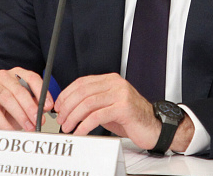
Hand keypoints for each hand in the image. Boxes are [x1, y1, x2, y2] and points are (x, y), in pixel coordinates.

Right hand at [0, 67, 51, 130]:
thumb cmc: (6, 109)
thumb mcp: (23, 105)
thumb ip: (34, 104)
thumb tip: (44, 110)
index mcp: (17, 73)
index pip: (32, 78)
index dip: (42, 92)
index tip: (48, 106)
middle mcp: (4, 76)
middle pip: (20, 90)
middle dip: (31, 107)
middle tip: (38, 120)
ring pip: (8, 99)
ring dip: (20, 115)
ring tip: (28, 127)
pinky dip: (4, 123)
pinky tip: (11, 131)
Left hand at [53, 73, 193, 151]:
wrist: (154, 126)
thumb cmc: (131, 117)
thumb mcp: (110, 105)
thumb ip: (94, 102)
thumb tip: (69, 106)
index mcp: (111, 80)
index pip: (82, 82)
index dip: (66, 94)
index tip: (58, 106)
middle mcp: (115, 84)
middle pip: (82, 92)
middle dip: (67, 107)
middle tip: (60, 119)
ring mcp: (120, 94)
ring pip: (87, 103)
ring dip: (73, 117)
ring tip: (68, 127)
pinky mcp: (123, 108)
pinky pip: (97, 116)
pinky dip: (84, 125)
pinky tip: (80, 132)